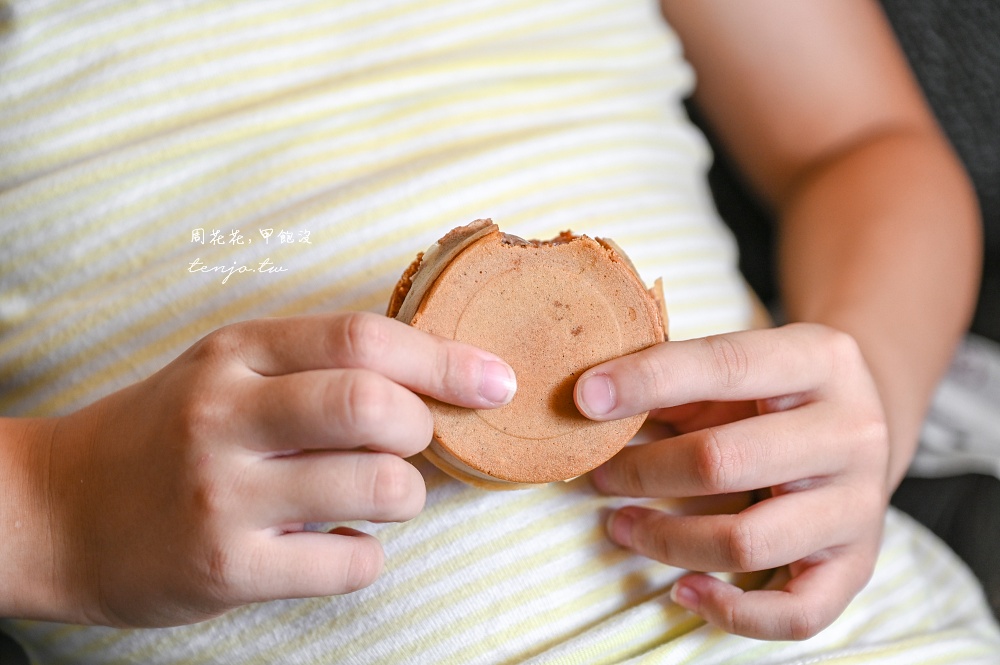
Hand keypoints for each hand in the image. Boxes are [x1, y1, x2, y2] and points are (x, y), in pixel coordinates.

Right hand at [40, 312, 515, 626]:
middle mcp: (226, 416)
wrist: (54, 511)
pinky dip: (368, 553)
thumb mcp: (225, 371)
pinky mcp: (223, 568)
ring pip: (377, 486)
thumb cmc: (162, 433)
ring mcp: (222, 495)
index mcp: (236, 354)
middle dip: (423, 427)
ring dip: (405, 494)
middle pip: (373, 405)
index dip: (444, 359)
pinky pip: (348, 562)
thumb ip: (313, 364)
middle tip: (412, 441)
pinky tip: (341, 543)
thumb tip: (429, 377)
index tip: (494, 380)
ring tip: (380, 493)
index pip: (362, 339)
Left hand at [575, 323, 889, 639]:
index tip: (584, 397)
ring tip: (621, 524)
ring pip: (746, 541)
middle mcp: (852, 431)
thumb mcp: (734, 369)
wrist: (859, 428)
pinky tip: (683, 590)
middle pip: (724, 461)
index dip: (647, 380)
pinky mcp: (858, 565)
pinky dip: (732, 613)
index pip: (724, 363)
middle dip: (643, 471)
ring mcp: (860, 504)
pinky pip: (797, 613)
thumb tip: (590, 399)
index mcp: (819, 359)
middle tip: (598, 475)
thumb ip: (673, 378)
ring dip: (665, 539)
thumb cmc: (772, 395)